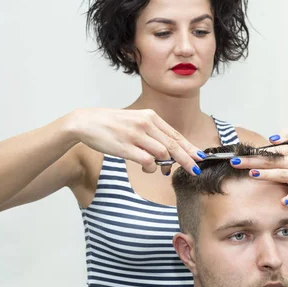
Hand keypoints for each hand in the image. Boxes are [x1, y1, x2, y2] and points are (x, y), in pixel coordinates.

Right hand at [69, 108, 205, 175]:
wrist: (86, 122)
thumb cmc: (111, 124)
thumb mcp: (135, 122)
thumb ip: (151, 133)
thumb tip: (167, 152)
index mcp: (150, 116)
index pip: (175, 134)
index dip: (189, 147)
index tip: (200, 156)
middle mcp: (145, 124)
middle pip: (173, 144)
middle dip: (187, 159)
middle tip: (196, 169)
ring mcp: (136, 135)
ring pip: (162, 153)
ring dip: (164, 165)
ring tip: (161, 170)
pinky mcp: (126, 146)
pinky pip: (147, 160)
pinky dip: (150, 167)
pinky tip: (147, 168)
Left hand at [229, 130, 287, 204]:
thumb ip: (286, 136)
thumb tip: (271, 137)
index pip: (268, 150)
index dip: (252, 152)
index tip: (237, 153)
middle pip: (270, 161)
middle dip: (252, 161)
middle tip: (235, 162)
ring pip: (281, 175)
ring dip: (267, 175)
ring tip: (253, 175)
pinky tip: (282, 202)